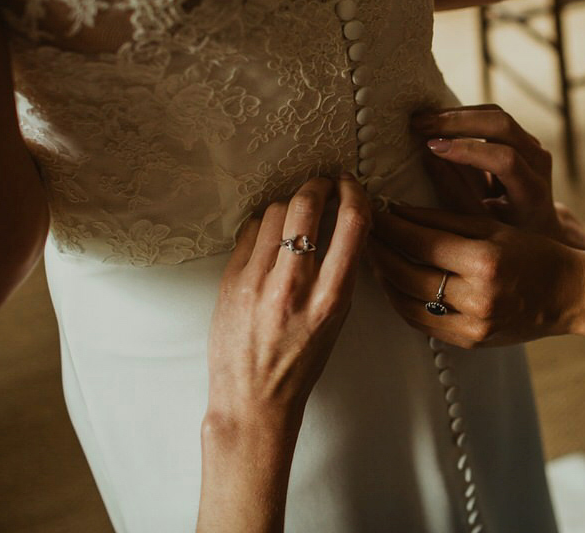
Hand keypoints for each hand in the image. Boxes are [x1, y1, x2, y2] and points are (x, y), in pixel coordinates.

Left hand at [205, 175, 370, 434]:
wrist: (253, 401)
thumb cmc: (300, 364)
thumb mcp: (336, 320)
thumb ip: (340, 273)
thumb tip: (344, 224)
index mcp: (331, 299)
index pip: (352, 224)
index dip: (354, 192)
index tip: (350, 184)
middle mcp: (294, 286)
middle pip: (307, 205)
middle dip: (318, 185)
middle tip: (322, 186)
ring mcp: (257, 281)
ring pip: (274, 211)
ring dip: (290, 204)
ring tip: (295, 214)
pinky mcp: (230, 280)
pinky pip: (249, 231)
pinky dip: (263, 224)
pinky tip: (269, 235)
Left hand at [369, 204, 582, 347]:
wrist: (568, 295)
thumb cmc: (533, 253)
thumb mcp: (494, 227)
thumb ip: (445, 220)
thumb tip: (398, 211)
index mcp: (486, 261)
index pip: (421, 241)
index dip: (391, 225)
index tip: (373, 210)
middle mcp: (478, 297)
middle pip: (408, 272)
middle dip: (379, 250)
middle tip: (362, 232)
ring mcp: (473, 325)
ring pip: (408, 301)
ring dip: (385, 278)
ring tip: (373, 256)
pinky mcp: (470, 342)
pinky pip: (422, 323)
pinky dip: (402, 303)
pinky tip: (394, 284)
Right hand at [411, 105, 584, 248]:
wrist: (538, 230)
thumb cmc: (507, 234)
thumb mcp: (482, 225)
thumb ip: (457, 194)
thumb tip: (430, 157)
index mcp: (533, 190)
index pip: (505, 159)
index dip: (468, 150)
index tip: (432, 147)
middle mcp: (538, 162)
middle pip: (502, 124)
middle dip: (457, 121)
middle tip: (419, 124)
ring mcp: (532, 145)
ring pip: (496, 114)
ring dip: (456, 114)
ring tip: (421, 120)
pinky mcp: (521, 137)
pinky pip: (492, 117)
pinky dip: (463, 116)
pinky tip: (436, 122)